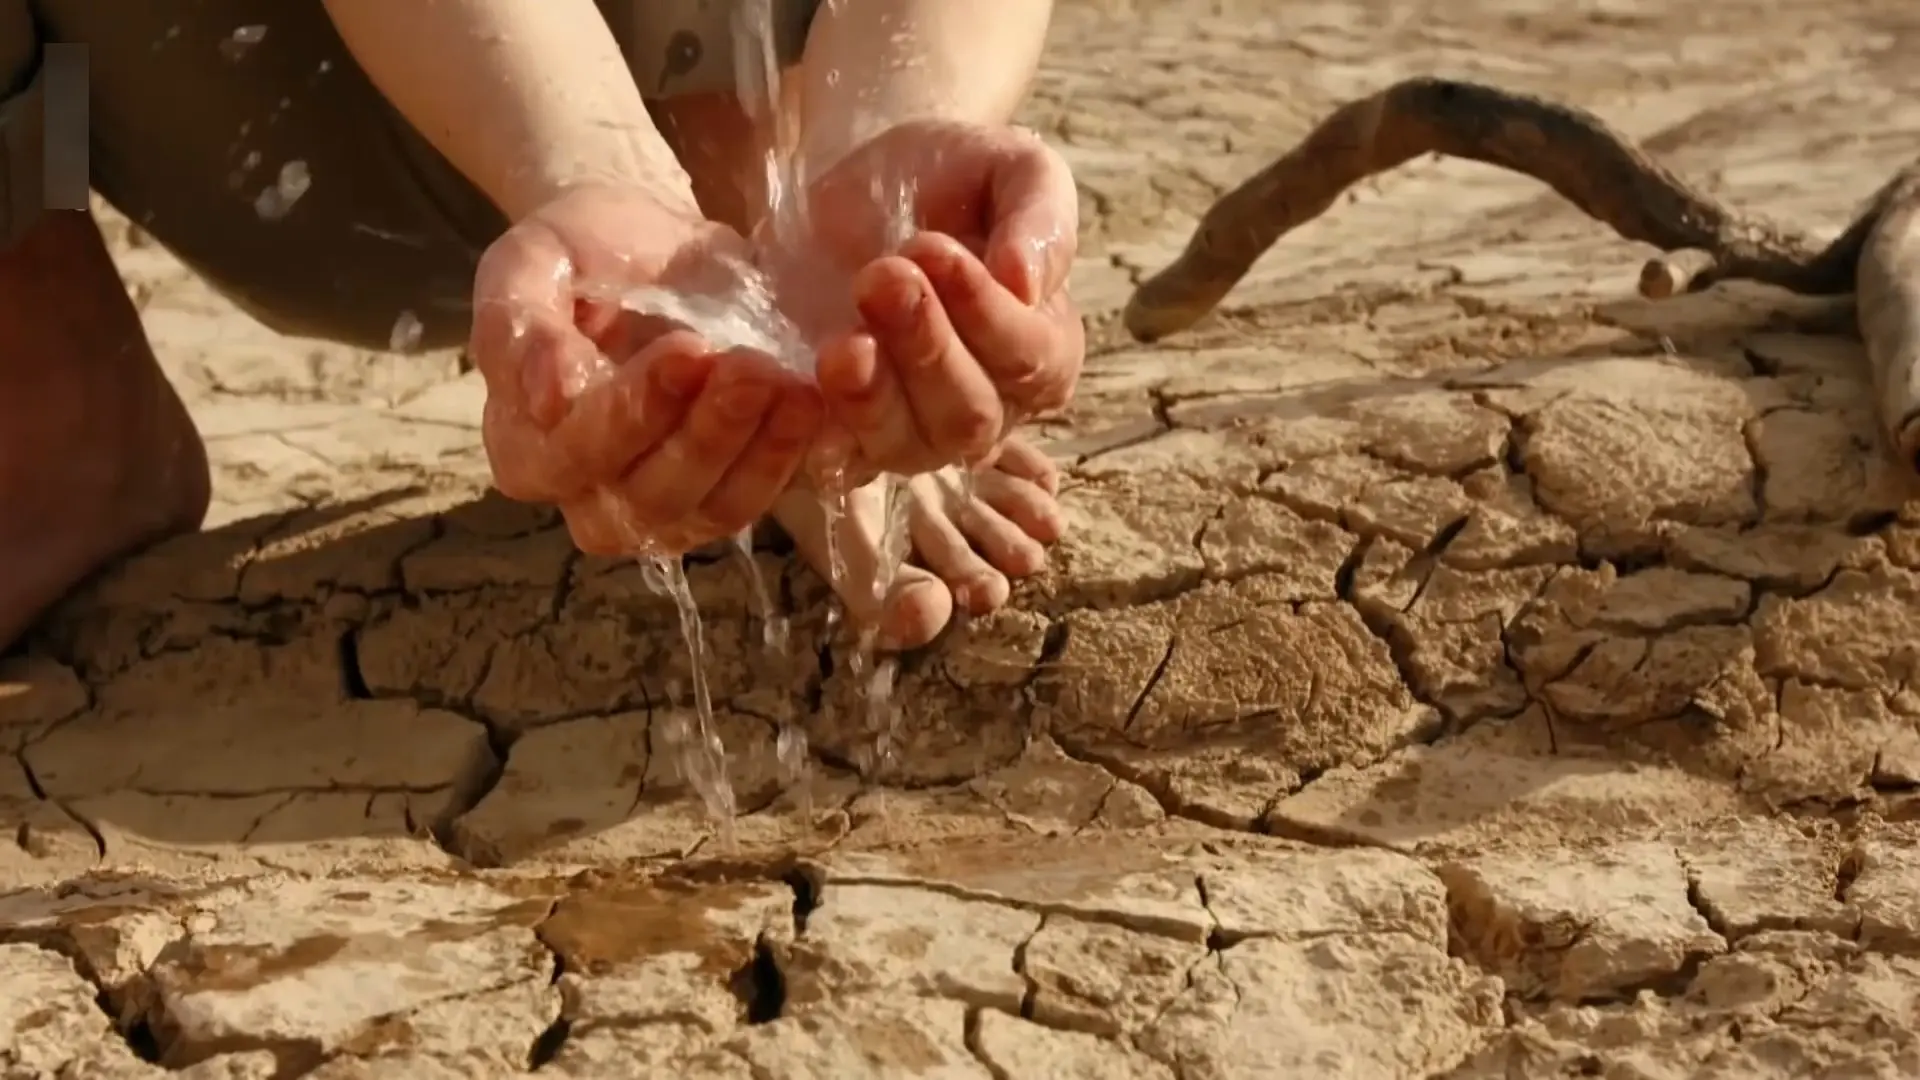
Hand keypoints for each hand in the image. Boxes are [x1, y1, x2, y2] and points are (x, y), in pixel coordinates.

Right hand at [469, 183, 824, 555]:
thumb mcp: (531, 262)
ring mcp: (661, 508)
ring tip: (794, 389)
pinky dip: (788, 456)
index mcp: (525, 446)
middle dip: (705, 435)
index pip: (573, 454)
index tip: (688, 349)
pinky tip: (813, 403)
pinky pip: (756, 497)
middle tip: (753, 369)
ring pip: (709, 510)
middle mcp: (588, 496)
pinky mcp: (724, 494)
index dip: (631, 411)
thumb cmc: (579, 252)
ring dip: (755, 452)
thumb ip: (519, 325)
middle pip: (645, 498)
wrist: (648, 245)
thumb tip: (549, 398)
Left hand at [767, 120, 1085, 479]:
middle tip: (881, 276)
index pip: (1031, 358)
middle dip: (926, 349)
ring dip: (873, 397)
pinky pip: (841, 462)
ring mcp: (917, 432)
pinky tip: (801, 396)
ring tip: (841, 342)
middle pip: (969, 415)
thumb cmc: (955, 179)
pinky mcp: (848, 436)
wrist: (864, 179)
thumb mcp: (1012, 168)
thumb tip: (1026, 283)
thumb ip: (1039, 217)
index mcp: (1044, 348)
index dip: (985, 313)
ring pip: (907, 446)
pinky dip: (823, 438)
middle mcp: (990, 406)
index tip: (933, 249)